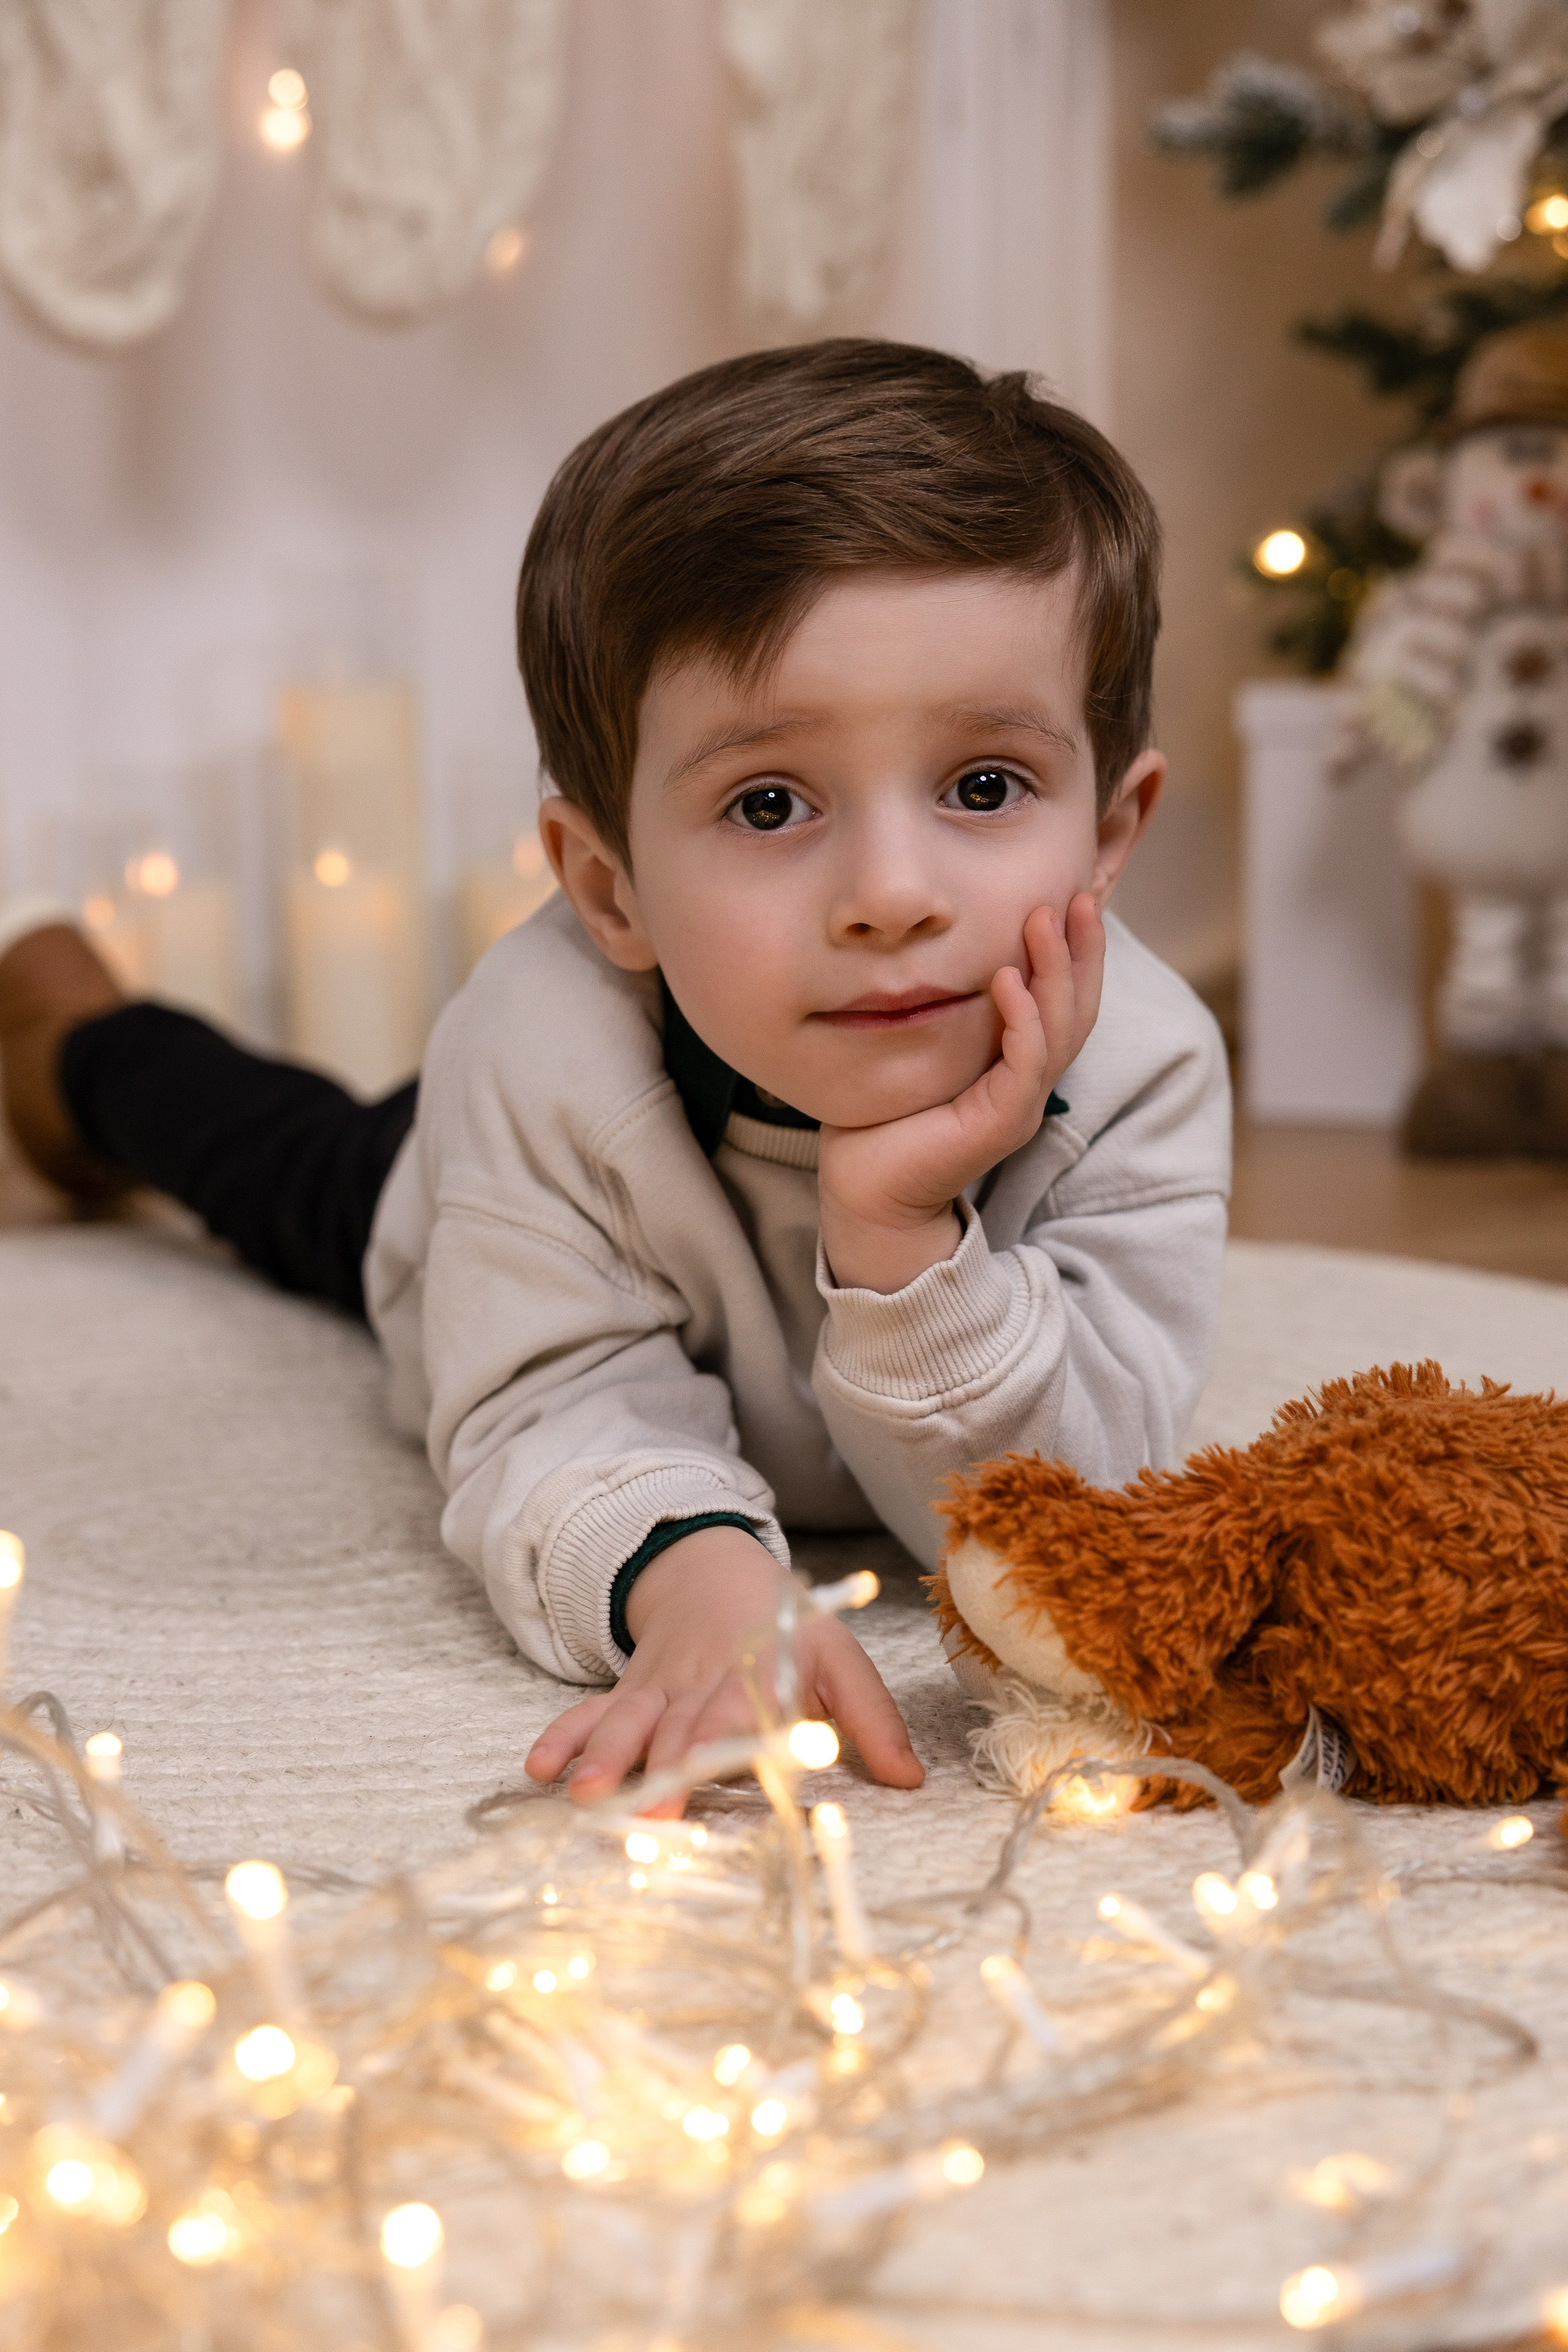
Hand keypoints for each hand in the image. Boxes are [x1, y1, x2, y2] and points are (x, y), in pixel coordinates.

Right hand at [523, 1526, 923, 1813]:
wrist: (715, 1573)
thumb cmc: (788, 1632)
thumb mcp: (840, 1662)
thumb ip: (873, 1720)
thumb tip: (912, 1781)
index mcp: (758, 1678)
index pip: (741, 1715)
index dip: (726, 1746)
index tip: (711, 1774)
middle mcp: (702, 1686)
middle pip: (678, 1730)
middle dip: (661, 1772)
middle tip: (647, 1819)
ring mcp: (658, 1690)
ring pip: (628, 1722)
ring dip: (604, 1756)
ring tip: (581, 1793)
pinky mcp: (628, 1694)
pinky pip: (590, 1712)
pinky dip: (563, 1736)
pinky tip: (538, 1768)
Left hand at [816, 895, 1102, 1292]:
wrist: (865, 1192)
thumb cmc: (884, 1118)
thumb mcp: (922, 1049)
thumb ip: (946, 1009)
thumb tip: (940, 948)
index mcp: (1016, 1067)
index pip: (1063, 1001)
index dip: (1075, 951)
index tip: (1072, 896)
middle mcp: (1029, 1085)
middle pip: (1077, 1010)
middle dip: (1082, 950)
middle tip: (1078, 895)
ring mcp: (1019, 1106)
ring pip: (1058, 1031)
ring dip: (1054, 971)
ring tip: (1044, 918)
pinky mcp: (999, 1123)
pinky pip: (1024, 1064)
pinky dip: (1022, 1019)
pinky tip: (1008, 979)